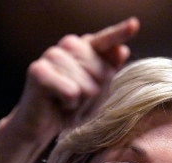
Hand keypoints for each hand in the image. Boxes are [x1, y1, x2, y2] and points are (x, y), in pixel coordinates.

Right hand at [5, 17, 139, 138]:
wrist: (39, 127)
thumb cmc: (68, 108)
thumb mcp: (95, 92)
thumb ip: (108, 71)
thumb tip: (122, 50)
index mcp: (82, 49)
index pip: (104, 40)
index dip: (119, 33)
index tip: (134, 25)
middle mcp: (66, 47)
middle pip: (101, 70)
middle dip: (94, 92)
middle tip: (76, 99)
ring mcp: (51, 56)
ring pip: (86, 85)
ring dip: (80, 102)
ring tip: (65, 102)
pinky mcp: (38, 70)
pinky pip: (71, 91)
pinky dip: (68, 104)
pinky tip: (57, 104)